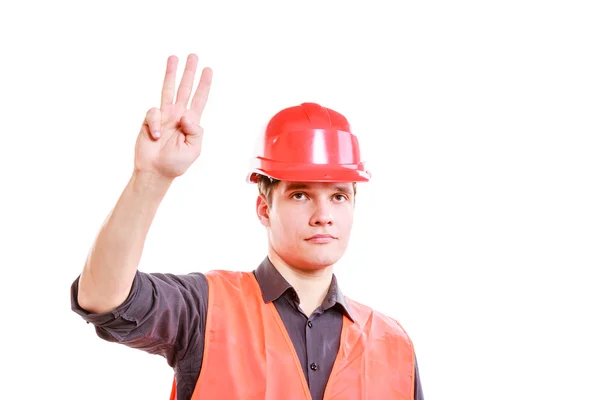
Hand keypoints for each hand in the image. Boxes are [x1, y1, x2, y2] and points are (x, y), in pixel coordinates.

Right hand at [134, 54, 211, 178]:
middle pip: (185, 88)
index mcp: (192, 122)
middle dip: (189, 72)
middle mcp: (178, 115)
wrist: (155, 171)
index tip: (208, 70)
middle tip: (193, 55)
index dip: (204, 85)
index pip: (199, 99)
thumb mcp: (194, 149)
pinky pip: (153, 113)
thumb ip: (195, 132)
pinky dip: (155, 124)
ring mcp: (164, 116)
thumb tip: (186, 115)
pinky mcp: (150, 119)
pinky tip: (156, 136)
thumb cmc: (176, 163)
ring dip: (171, 73)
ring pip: (168, 89)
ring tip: (173, 57)